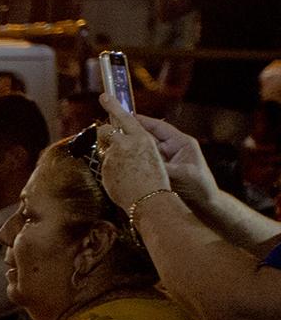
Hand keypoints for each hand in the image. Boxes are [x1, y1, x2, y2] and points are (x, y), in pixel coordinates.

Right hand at [101, 102, 219, 208]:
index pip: (159, 127)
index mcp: (181, 143)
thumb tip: (144, 163)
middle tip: (113, 127)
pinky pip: (144, 162)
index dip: (142, 120)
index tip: (124, 115)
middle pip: (148, 136)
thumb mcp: (183, 175)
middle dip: (132, 132)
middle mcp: (172, 148)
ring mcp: (165, 159)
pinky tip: (120, 159)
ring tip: (113, 142)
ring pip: (144, 149)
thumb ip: (163, 167)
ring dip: (131, 146)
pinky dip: (133, 160)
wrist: (205, 204)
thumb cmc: (200, 187)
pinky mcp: (160, 170)